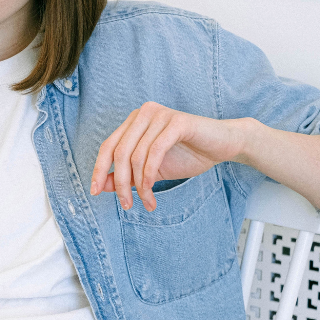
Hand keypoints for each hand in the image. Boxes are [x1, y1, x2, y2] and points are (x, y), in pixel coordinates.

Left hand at [90, 102, 247, 210]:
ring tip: (147, 202)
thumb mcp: (151, 170)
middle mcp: (142, 114)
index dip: (99, 170)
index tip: (95, 192)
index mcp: (133, 121)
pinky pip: (154, 152)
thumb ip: (126, 175)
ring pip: (136, 156)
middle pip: (119, 153)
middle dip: (120, 183)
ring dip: (139, 185)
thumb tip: (102, 185)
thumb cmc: (189, 154)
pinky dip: (150, 175)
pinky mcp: (176, 121)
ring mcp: (159, 115)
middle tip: (126, 205)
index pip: (108, 147)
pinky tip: (153, 190)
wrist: (224, 145)